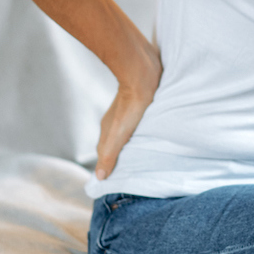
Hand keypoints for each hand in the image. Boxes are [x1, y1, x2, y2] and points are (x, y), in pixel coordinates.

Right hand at [94, 49, 161, 180]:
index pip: (105, 155)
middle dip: (124, 157)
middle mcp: (115, 123)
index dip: (109, 167)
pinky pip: (140, 122)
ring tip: (147, 156)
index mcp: (107, 131)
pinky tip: (154, 135)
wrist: (142, 72)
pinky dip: (144, 131)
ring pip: (129, 133)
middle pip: (117, 144)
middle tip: (136, 172)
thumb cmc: (131, 105)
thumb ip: (109, 154)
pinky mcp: (141, 104)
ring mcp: (128, 113)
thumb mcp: (119, 134)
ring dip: (135, 143)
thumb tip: (100, 177)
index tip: (116, 181)